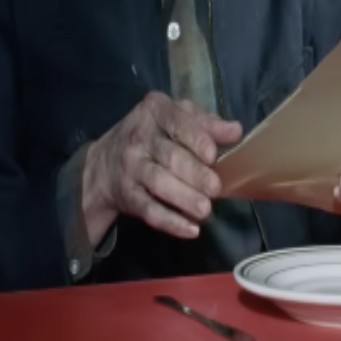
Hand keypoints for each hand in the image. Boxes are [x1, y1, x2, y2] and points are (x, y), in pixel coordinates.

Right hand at [81, 92, 241, 246]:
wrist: (104, 163)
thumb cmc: (153, 135)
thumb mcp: (176, 118)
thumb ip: (206, 123)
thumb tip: (235, 131)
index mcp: (155, 110)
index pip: (177, 122)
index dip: (195, 138)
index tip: (212, 155)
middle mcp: (139, 137)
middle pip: (169, 156)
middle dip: (194, 173)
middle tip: (215, 188)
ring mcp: (131, 167)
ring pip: (158, 183)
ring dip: (183, 198)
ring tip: (205, 210)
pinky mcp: (128, 195)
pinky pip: (149, 210)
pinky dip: (170, 222)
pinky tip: (190, 229)